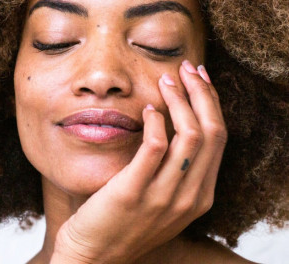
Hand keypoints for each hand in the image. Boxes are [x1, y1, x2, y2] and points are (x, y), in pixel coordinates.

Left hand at [50, 60, 227, 263]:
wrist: (94, 257)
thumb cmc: (127, 220)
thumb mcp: (165, 197)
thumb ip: (178, 166)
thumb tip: (178, 119)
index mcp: (201, 194)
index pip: (218, 137)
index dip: (212, 101)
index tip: (199, 77)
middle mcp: (189, 196)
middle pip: (210, 131)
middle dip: (201, 92)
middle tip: (186, 68)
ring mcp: (163, 197)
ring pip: (189, 135)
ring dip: (180, 100)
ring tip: (165, 80)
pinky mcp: (133, 193)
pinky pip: (155, 147)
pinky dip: (155, 121)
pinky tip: (147, 109)